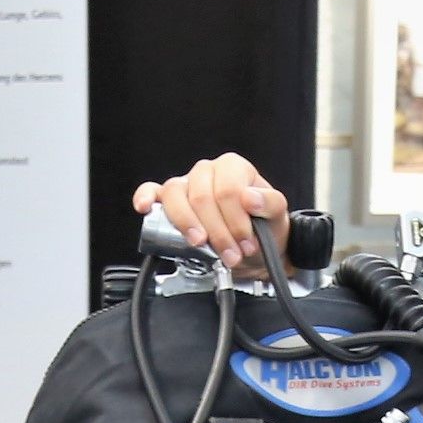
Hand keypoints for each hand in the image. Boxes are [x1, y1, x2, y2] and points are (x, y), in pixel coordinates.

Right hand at [128, 153, 286, 275]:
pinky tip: (144, 207)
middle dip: (217, 232)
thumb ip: (270, 203)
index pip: (227, 190)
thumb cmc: (263, 228)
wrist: (253, 249)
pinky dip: (145, 197)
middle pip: (201, 196)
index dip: (235, 221)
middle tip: (230, 254)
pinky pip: (151, 191)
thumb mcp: (277, 216)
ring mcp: (186, 185)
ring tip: (200, 244)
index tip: (246, 244)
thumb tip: (249, 198)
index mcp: (233, 168)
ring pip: (175, 195)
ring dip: (187, 224)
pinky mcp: (169, 201)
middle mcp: (207, 172)